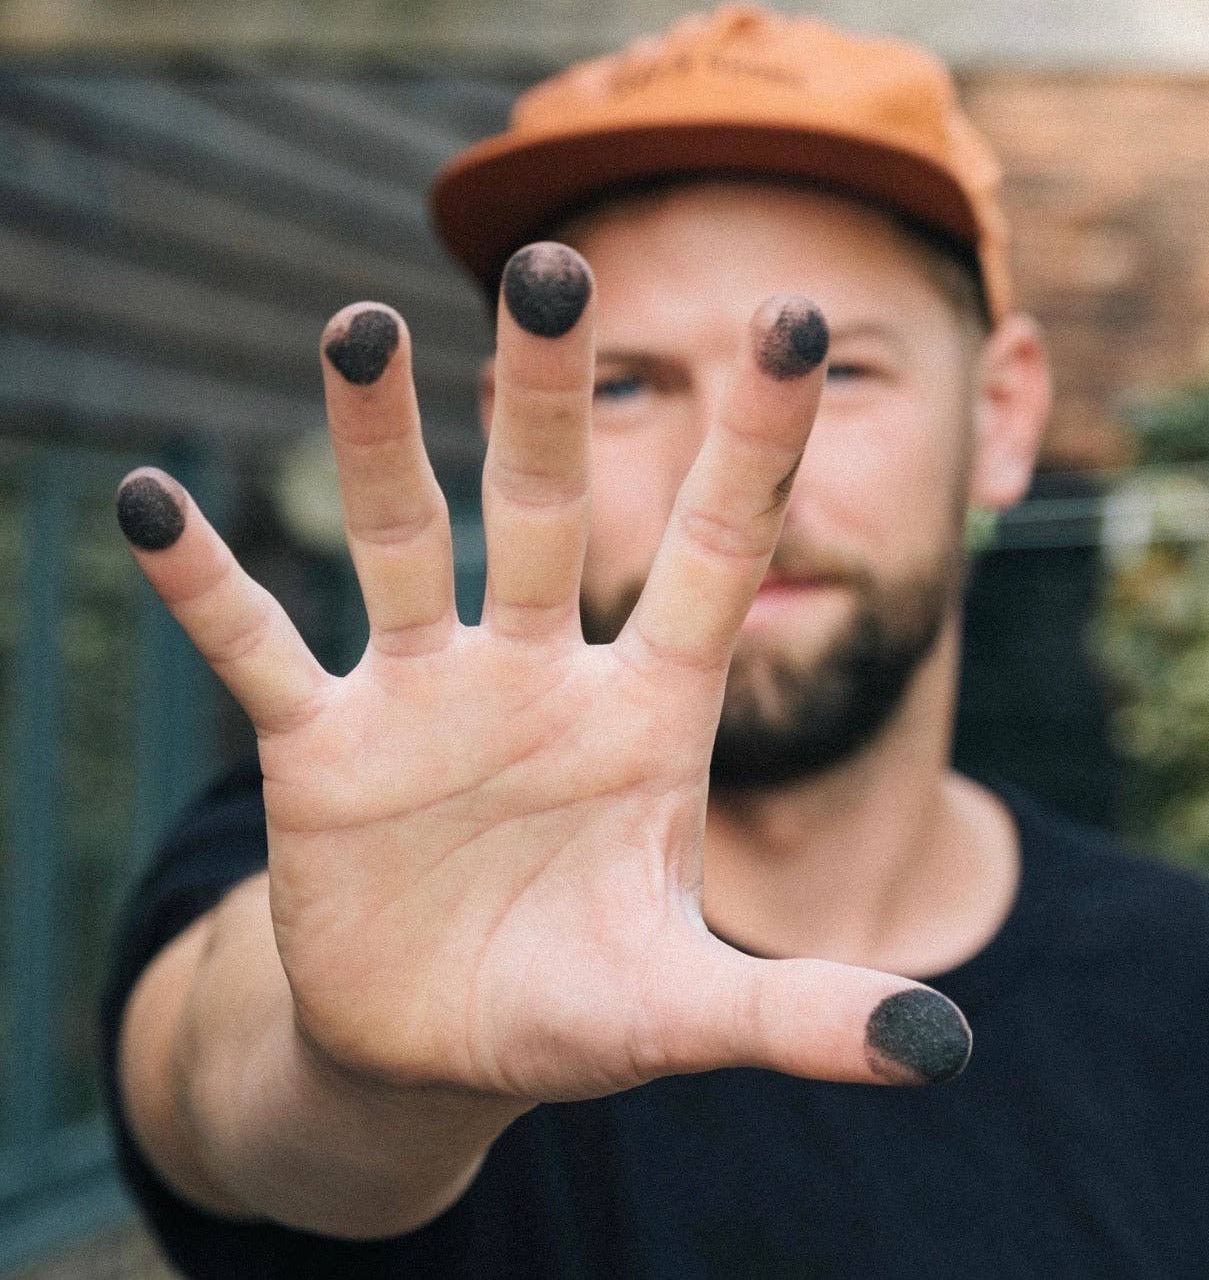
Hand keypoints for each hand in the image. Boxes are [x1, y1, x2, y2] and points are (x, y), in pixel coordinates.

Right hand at [115, 242, 969, 1103]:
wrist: (441, 1043)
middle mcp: (536, 674)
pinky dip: (209, 585)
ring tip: (361, 330)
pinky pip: (259, 646)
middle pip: (544, 505)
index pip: (713, 552)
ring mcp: (425, 698)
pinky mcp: (322, 747)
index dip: (757, 442)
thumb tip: (948, 1049)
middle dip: (547, 394)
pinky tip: (153, 506)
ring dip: (376, 444)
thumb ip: (801, 1015)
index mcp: (647, 712)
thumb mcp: (683, 1010)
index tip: (796, 317)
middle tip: (553, 267)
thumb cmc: (576, 1006)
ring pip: (403, 541)